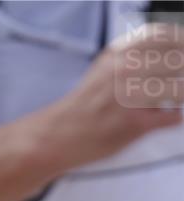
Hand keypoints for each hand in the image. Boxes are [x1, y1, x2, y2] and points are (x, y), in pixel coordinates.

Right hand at [45, 24, 183, 169]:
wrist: (56, 135)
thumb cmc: (82, 105)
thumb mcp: (105, 68)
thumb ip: (134, 56)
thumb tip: (171, 53)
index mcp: (119, 53)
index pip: (167, 37)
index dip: (179, 46)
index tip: (177, 58)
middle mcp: (126, 70)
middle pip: (178, 62)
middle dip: (179, 75)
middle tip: (165, 87)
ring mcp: (131, 97)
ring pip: (181, 90)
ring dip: (178, 96)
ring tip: (165, 103)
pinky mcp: (135, 123)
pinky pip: (173, 118)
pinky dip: (172, 119)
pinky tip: (160, 119)